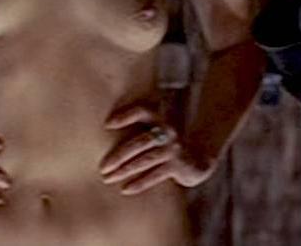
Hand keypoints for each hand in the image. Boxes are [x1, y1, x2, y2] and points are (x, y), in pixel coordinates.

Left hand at [98, 104, 213, 194]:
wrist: (198, 159)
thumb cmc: (167, 145)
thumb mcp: (155, 131)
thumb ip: (137, 127)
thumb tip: (103, 130)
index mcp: (159, 119)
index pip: (142, 111)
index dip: (125, 116)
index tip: (106, 125)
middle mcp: (167, 131)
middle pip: (139, 142)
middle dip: (118, 155)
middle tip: (102, 167)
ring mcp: (173, 149)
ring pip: (145, 160)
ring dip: (125, 171)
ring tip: (108, 179)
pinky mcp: (178, 165)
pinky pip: (155, 175)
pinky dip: (139, 183)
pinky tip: (125, 189)